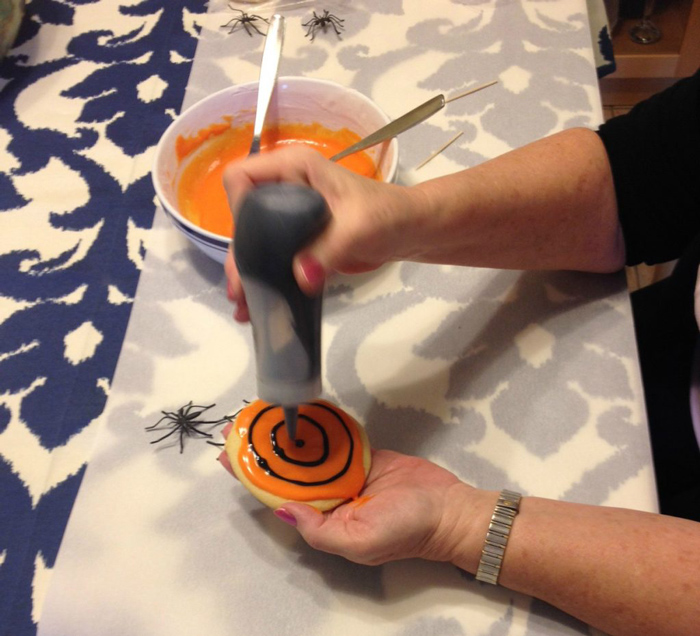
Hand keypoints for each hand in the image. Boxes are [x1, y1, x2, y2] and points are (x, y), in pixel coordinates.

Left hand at [218, 427, 485, 566]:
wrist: (449, 508)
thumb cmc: (406, 529)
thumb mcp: (360, 541)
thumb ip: (319, 529)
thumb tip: (281, 509)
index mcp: (323, 518)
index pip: (279, 494)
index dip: (254, 475)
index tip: (230, 455)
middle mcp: (329, 496)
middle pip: (290, 470)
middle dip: (265, 450)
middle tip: (241, 425)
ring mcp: (346, 473)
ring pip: (310, 452)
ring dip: (287, 436)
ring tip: (262, 415)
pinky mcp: (363, 455)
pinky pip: (336, 440)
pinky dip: (319, 427)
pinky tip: (300, 412)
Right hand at [222, 145, 425, 321]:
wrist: (412, 231)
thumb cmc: (389, 214)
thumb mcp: (358, 228)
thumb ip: (329, 250)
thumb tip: (301, 277)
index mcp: (294, 168)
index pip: (243, 177)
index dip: (238, 206)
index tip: (251, 242)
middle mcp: (286, 188)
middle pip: (244, 216)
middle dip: (241, 254)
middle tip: (241, 289)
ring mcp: (291, 216)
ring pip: (256, 241)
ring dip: (249, 272)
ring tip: (244, 305)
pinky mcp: (300, 240)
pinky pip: (274, 257)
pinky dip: (267, 279)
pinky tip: (259, 303)